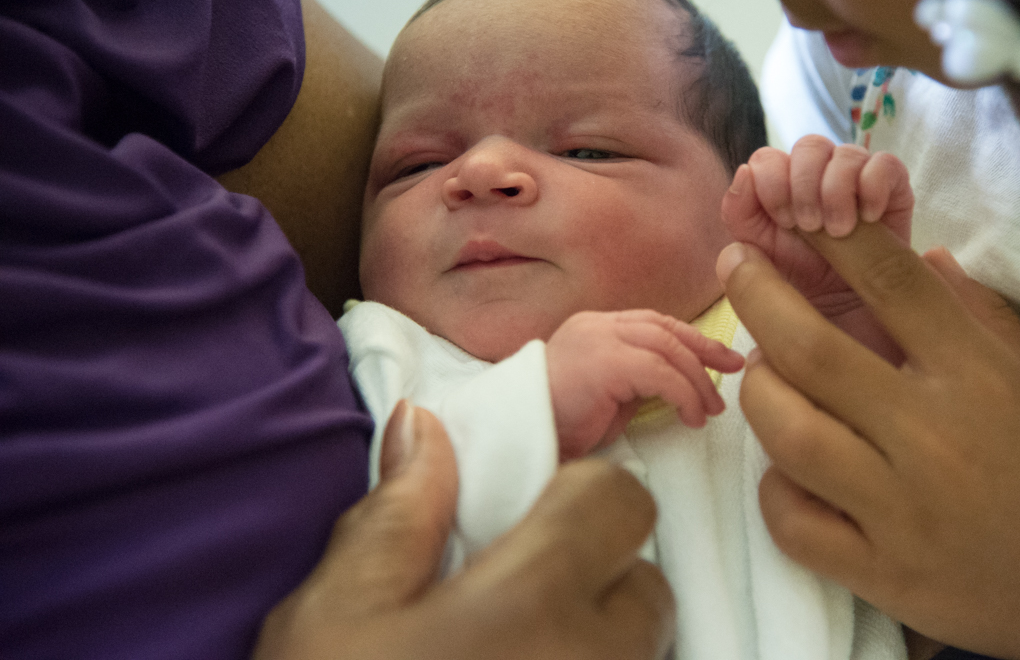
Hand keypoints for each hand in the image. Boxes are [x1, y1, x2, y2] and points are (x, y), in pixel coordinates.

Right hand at [254, 402, 674, 659]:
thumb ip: (394, 516)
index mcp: (530, 603)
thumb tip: (424, 426)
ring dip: (598, 648)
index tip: (534, 518)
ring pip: (643, 657)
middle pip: (645, 585)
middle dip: (596, 579)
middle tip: (516, 606)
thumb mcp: (330, 620)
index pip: (618, 503)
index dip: (579, 497)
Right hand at [547, 310, 742, 459]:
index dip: (693, 340)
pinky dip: (683, 394)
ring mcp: (597, 338)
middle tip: (732, 375)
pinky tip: (690, 416)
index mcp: (595, 327)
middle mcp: (596, 325)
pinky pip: (659, 372)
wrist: (517, 437)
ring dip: (696, 380)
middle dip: (705, 352)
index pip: (655, 324)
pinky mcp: (602, 361)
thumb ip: (637, 380)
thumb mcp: (607, 395)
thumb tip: (677, 387)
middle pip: (665, 329)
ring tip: (709, 409)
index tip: (722, 359)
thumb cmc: (560, 424)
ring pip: (666, 347)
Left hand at [718, 230, 1019, 659]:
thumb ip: (983, 316)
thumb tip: (925, 256)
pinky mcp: (882, 574)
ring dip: (759, 392)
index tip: (793, 214)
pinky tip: (786, 468)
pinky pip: (794, 523)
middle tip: (734, 265)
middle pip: (812, 350)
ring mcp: (902, 510)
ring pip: (788, 435)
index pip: (891, 282)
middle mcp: (933, 436)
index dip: (833, 237)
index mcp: (979, 377)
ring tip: (760, 371)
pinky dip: (776, 489)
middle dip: (757, 293)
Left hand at [723, 140, 909, 364]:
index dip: (770, 180)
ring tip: (838, 230)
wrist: (851, 341)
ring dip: (835, 187)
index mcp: (778, 197)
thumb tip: (743, 174)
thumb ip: (741, 219)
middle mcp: (817, 186)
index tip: (781, 221)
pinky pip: (885, 164)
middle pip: (807, 146)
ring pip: (843, 152)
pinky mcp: (894, 197)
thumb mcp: (760, 264)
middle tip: (809, 227)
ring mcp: (856, 188)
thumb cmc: (802, 304)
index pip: (767, 159)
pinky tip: (869, 218)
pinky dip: (873, 183)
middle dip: (803, 182)